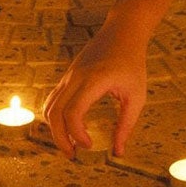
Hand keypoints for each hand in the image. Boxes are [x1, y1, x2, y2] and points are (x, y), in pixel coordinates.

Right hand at [43, 25, 148, 158]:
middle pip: (55, 113)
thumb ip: (126, 124)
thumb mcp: (136, 95)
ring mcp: (68, 76)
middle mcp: (75, 78)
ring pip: (49, 107)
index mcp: (94, 80)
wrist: (122, 31)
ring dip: (54, 130)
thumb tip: (117, 151)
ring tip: (69, 145)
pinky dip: (55, 118)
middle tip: (73, 155)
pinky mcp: (66, 77)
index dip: (76, 134)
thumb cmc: (132, 63)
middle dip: (60, 138)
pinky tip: (68, 129)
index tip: (89, 145)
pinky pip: (53, 100)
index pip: (73, 111)